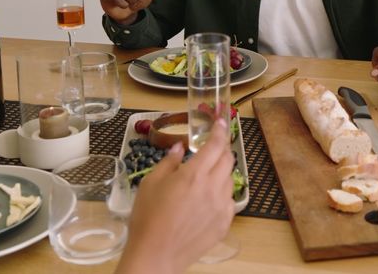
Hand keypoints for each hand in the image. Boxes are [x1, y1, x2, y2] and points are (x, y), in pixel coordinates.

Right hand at [116, 120, 234, 273]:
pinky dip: (221, 194)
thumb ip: (168, 161)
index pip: (215, 145)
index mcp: (194, 174)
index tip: (221, 122)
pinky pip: (229, 201)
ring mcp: (222, 206)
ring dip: (221, 172)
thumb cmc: (147, 218)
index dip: (220, 130)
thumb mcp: (150, 183)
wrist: (155, 255)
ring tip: (204, 177)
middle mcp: (213, 187)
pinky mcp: (225, 223)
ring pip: (229, 180)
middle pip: (228, 159)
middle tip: (212, 147)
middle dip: (222, 149)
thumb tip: (179, 147)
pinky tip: (207, 199)